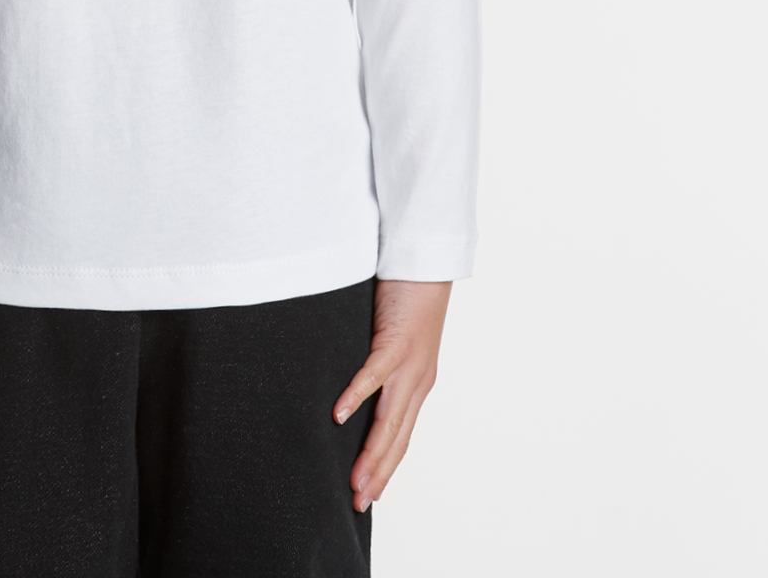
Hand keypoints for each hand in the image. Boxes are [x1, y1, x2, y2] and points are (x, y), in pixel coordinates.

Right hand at [332, 278, 451, 511]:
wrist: (428, 263)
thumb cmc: (406, 297)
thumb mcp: (392, 341)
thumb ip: (378, 365)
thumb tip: (349, 389)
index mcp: (417, 383)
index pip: (401, 435)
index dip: (386, 467)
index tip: (369, 494)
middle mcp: (419, 380)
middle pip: (398, 437)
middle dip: (379, 473)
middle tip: (359, 503)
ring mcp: (411, 363)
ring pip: (390, 418)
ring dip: (372, 453)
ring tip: (355, 480)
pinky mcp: (398, 341)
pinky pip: (375, 375)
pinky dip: (357, 397)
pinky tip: (338, 415)